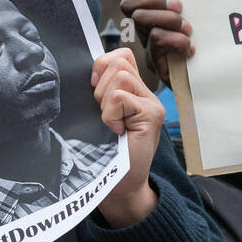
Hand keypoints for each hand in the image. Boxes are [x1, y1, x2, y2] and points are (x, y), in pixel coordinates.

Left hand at [91, 48, 163, 226]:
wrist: (119, 185)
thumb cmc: (105, 152)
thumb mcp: (98, 114)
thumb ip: (99, 91)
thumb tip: (88, 70)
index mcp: (133, 90)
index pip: (120, 55)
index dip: (102, 66)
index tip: (94, 90)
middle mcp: (146, 94)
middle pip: (119, 61)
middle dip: (101, 86)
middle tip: (104, 113)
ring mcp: (152, 104)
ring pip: (120, 76)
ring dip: (106, 101)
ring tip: (111, 123)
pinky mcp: (152, 116)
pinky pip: (121, 97)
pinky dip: (110, 114)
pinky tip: (116, 130)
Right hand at [118, 0, 194, 84]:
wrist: (208, 80)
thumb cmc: (202, 45)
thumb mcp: (192, 18)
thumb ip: (182, 4)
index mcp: (151, 18)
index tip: (175, 1)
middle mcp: (145, 33)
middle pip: (132, 7)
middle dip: (158, 5)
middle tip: (180, 10)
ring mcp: (149, 49)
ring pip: (143, 22)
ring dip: (169, 22)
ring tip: (188, 30)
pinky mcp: (157, 65)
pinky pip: (158, 41)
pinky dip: (177, 41)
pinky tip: (190, 49)